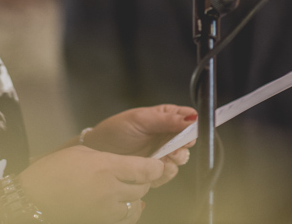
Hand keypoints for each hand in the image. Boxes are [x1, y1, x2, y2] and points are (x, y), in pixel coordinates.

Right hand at [20, 145, 163, 223]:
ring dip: (136, 198)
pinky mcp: (99, 222)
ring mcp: (105, 210)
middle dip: (144, 181)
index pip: (145, 170)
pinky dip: (127, 212)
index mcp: (106, 167)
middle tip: (139, 174)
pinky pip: (123, 219)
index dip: (157, 167)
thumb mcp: (81, 153)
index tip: (159, 164)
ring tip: (127, 190)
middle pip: (142, 188)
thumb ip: (107, 158)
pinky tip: (121, 206)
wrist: (32, 198)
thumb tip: (125, 164)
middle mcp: (110, 190)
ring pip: (136, 206)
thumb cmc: (52, 171)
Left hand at [81, 104, 196, 186]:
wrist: (99, 149)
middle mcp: (167, 136)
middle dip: (182, 148)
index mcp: (166, 118)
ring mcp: (162, 153)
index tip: (187, 135)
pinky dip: (165, 173)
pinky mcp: (155, 169)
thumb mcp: (141, 119)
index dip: (191, 128)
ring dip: (174, 161)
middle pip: (187, 142)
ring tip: (163, 160)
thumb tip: (192, 117)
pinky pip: (168, 173)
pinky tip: (156, 169)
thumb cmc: (117, 129)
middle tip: (173, 150)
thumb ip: (167, 119)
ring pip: (180, 159)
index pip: (189, 121)